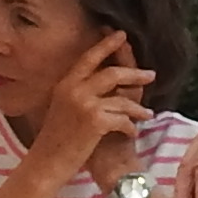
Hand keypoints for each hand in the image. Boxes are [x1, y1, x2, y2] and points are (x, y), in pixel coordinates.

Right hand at [51, 29, 161, 186]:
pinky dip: (130, 127)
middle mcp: (74, 90)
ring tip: (147, 114)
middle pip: (112, 73)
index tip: (121, 34)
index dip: (106, 45)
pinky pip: (123, 119)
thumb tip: (99, 80)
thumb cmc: (55, 140)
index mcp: (65, 84)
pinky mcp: (95, 121)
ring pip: (122, 99)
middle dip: (135, 74)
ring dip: (138, 109)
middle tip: (150, 74)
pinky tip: (132, 133)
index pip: (89, 58)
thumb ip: (77, 92)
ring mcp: (84, 104)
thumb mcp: (61, 108)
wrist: (46, 163)